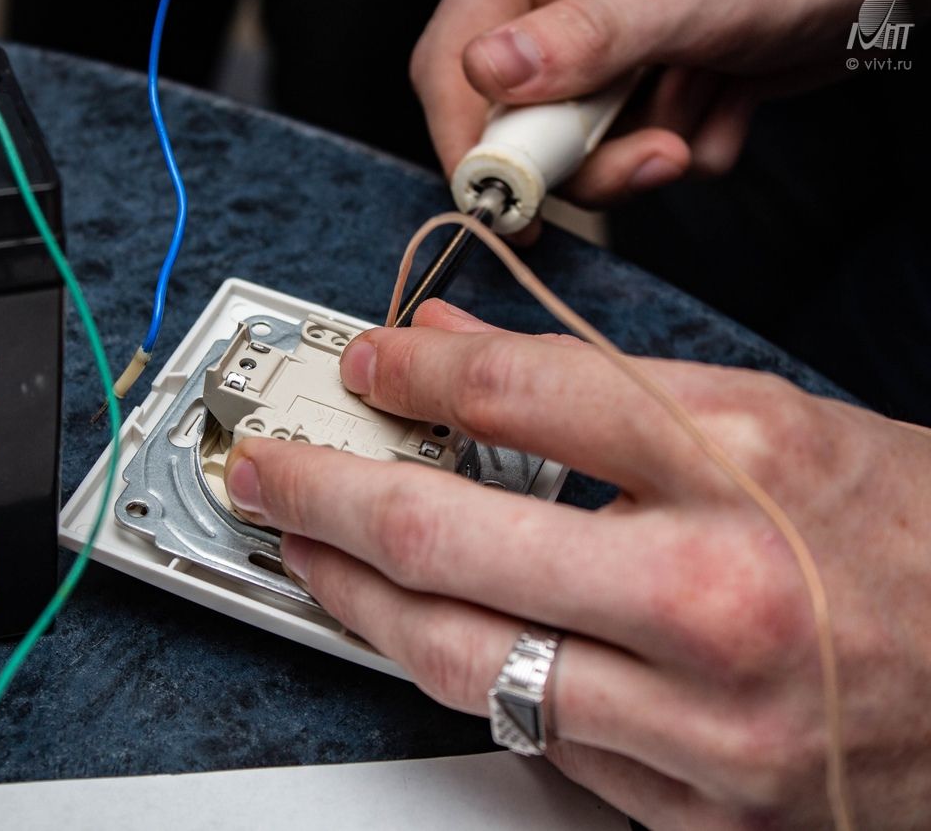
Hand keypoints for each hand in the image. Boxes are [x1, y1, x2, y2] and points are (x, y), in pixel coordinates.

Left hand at [223, 299, 930, 827]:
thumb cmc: (906, 540)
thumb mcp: (771, 422)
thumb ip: (599, 387)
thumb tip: (453, 353)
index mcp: (749, 467)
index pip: (525, 395)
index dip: (416, 373)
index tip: (366, 366)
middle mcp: (720, 598)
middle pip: (454, 537)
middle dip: (328, 494)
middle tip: (269, 470)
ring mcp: (705, 726)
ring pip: (464, 659)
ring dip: (357, 601)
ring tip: (310, 557)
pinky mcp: (697, 812)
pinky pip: (533, 740)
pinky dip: (462, 676)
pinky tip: (425, 633)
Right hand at [411, 0, 924, 202]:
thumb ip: (589, 38)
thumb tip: (492, 71)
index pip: (454, 65)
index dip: (469, 143)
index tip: (503, 203)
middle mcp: (559, 16)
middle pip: (518, 127)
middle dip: (591, 157)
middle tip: (652, 157)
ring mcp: (603, 61)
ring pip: (582, 153)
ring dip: (651, 148)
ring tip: (709, 93)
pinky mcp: (646, 94)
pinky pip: (639, 153)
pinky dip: (689, 144)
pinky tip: (728, 93)